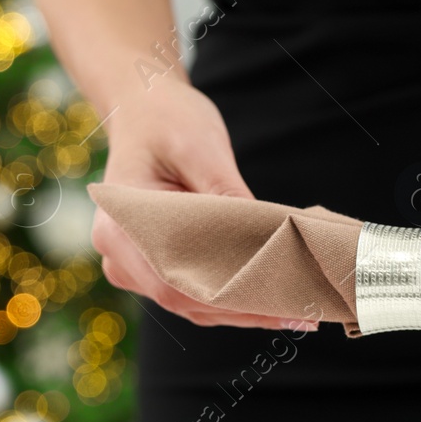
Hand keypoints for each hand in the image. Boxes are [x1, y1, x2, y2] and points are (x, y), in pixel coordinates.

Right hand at [90, 78, 313, 329]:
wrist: (144, 109)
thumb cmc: (168, 121)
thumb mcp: (201, 148)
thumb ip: (227, 196)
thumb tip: (266, 239)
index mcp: (121, 227)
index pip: (175, 284)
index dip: (228, 301)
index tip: (277, 301)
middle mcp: (119, 254)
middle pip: (184, 301)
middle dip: (244, 310)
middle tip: (301, 312)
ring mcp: (133, 264)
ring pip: (192, 304)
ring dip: (242, 310)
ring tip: (295, 311)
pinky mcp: (154, 265)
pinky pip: (193, 292)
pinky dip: (231, 298)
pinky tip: (271, 299)